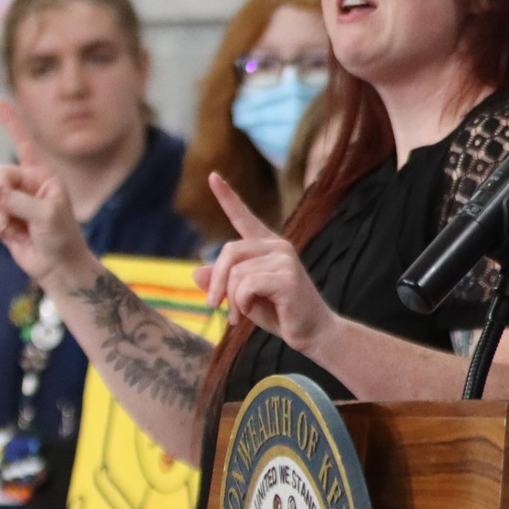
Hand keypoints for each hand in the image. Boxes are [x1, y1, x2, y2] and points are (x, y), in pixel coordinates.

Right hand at [0, 98, 94, 286]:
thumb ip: (19, 201)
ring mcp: (13, 201)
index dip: (11, 122)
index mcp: (44, 175)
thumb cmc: (63, 237)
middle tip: (11, 210)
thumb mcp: (47, 215)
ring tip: (15, 229)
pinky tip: (9, 235)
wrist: (59, 266)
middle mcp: (27, 184)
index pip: (25, 143)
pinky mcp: (3, 218)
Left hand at [195, 174, 335, 352]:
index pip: (243, 217)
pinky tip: (252, 312)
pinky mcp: (288, 276)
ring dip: (231, 300)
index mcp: (267, 246)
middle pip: (228, 251)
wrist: (312, 332)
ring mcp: (285, 258)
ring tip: (240, 315)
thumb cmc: (279, 313)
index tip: (212, 176)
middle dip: (217, 281)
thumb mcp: (243, 298)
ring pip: (236, 273)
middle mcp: (277, 246)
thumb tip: (196, 272)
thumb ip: (223, 283)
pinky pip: (247, 286)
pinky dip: (242, 304)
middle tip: (214, 306)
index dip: (227, 197)